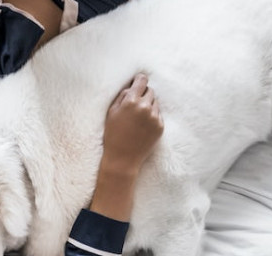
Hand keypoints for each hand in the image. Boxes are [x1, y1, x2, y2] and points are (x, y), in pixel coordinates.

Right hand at [87, 74, 163, 221]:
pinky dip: (152, 117)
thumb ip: (122, 96)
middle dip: (143, 95)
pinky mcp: (160, 126)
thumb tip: (132, 86)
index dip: (140, 80)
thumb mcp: (111, 113)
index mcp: (131, 101)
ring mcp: (154, 117)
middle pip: (150, 91)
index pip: (142, 80)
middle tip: (135, 105)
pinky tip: (142, 127)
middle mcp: (145, 107)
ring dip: (148, 106)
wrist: (122, 159)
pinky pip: (158, 115)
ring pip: (155, 103)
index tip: (139, 81)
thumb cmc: (113, 135)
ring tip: (138, 119)